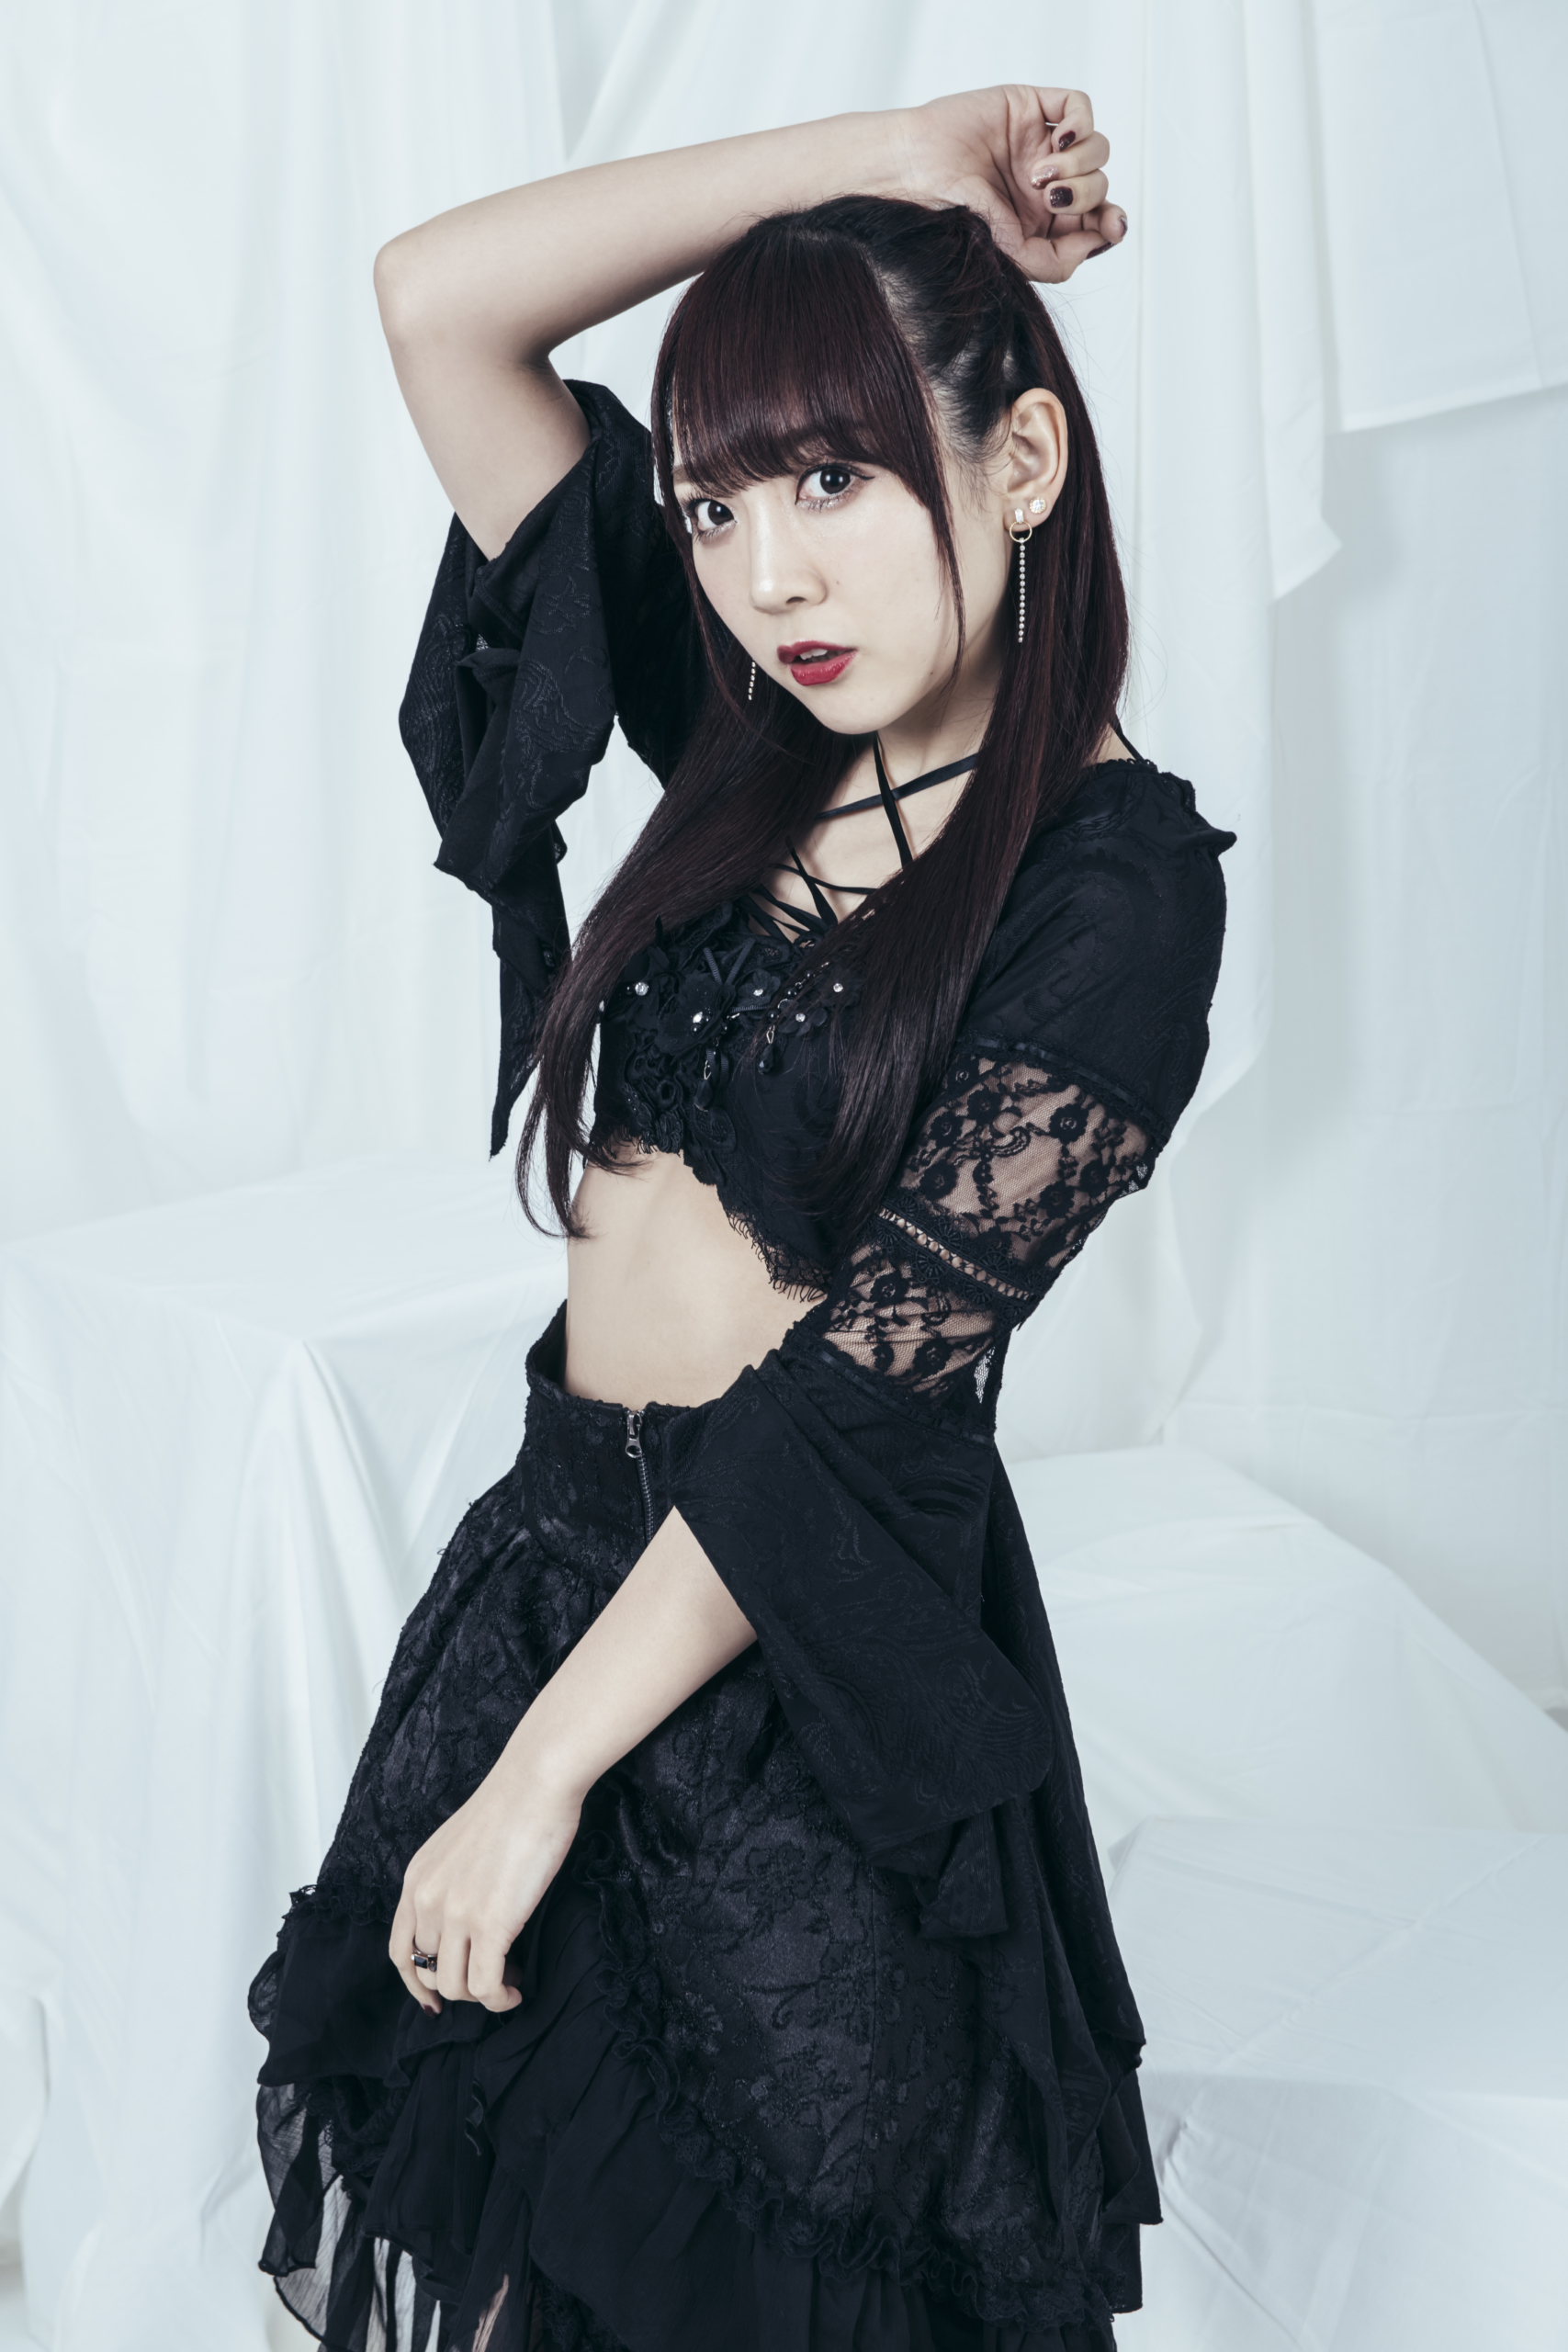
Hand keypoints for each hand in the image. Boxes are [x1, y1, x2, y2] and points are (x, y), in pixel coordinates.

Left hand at [389, 1737, 580, 2013]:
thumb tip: (467, 1917)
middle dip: (460, 1985)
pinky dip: (501, 1998)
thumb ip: (451, 1879)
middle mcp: (426, 1899)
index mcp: (416, 1878)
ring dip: (483, 1994)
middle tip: (493, 1977)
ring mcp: (456, 1913)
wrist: (535, 1782)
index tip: (436, 1999)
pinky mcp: (490, 1924)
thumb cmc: (513, 1805)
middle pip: (429, 1972)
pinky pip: (485, 1985)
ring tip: (510, 1980)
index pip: (399, 1950)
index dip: (416, 1982)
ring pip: (455, 1986)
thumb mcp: (459, 1844)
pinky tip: (517, 1988)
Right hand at [890, 86, 1126, 281]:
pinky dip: (1082, 124)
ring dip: (1079, 165)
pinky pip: (1079, 106)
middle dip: (1087, 195)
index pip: (1095, 220)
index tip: (1110, 227)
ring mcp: (1040, 144)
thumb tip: (1097, 242)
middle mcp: (1046, 183)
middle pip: (1099, 186)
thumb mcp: (1005, 252)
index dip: (1110, 223)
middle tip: (1052, 199)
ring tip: (1038, 175)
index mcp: (1042, 220)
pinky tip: (1061, 141)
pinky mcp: (1031, 107)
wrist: (913, 170)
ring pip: (1096, 149)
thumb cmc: (948, 212)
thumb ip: (1053, 261)